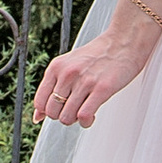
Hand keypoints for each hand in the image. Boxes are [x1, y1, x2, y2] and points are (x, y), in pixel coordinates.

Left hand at [33, 14, 155, 129]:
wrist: (124, 41)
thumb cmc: (98, 55)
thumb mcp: (69, 65)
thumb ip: (52, 87)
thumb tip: (37, 116)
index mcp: (56, 67)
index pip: (39, 102)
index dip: (48, 111)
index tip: (61, 108)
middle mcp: (67, 74)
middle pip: (52, 112)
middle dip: (63, 116)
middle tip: (75, 108)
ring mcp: (84, 81)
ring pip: (67, 117)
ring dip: (76, 119)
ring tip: (85, 110)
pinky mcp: (102, 89)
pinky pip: (84, 116)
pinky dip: (86, 122)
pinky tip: (92, 115)